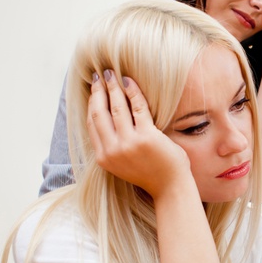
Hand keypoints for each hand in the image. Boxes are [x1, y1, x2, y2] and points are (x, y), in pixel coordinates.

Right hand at [86, 70, 189, 197]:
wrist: (170, 188)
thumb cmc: (149, 172)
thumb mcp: (122, 162)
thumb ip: (113, 145)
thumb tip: (107, 117)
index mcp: (103, 157)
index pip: (92, 124)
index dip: (91, 103)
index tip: (94, 89)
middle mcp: (112, 151)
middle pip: (99, 112)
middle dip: (98, 91)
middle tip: (100, 76)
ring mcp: (129, 144)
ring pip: (116, 107)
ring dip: (113, 87)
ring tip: (113, 75)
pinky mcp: (147, 137)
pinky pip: (137, 107)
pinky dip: (133, 91)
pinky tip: (130, 82)